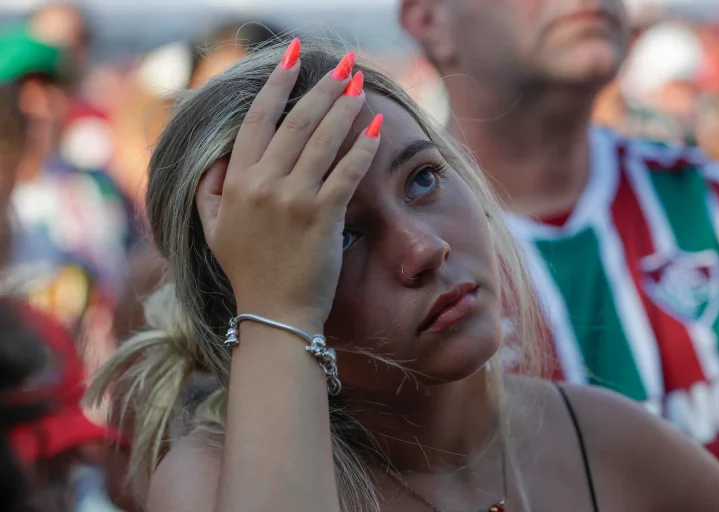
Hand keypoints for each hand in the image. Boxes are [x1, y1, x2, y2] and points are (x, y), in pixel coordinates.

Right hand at [196, 41, 381, 330]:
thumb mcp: (213, 231)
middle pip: (296, 121)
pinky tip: (374, 128)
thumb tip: (220, 159)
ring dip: (344, 106)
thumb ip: (209, 190)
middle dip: (322, 87)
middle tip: (343, 65)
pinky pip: (346, 172)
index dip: (277, 83)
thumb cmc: (248, 274)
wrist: (275, 316)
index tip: (292, 58)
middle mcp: (262, 184)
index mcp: (236, 182)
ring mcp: (293, 199)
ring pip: (323, 139)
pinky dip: (362, 147)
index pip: (257, 120)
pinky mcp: (323, 217)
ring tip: (359, 84)